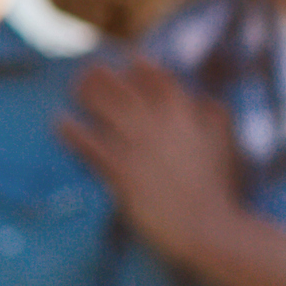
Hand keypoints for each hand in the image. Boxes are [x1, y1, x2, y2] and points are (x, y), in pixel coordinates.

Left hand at [58, 55, 242, 267]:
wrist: (209, 228)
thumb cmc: (220, 190)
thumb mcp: (227, 145)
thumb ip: (215, 117)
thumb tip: (205, 98)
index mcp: (187, 117)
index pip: (161, 81)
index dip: (143, 67)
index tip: (130, 57)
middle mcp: (159, 126)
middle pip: (126, 91)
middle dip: (106, 77)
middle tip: (88, 70)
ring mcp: (139, 148)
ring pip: (107, 112)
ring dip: (88, 95)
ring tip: (73, 86)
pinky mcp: (122, 173)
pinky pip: (92, 147)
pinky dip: (73, 132)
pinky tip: (59, 121)